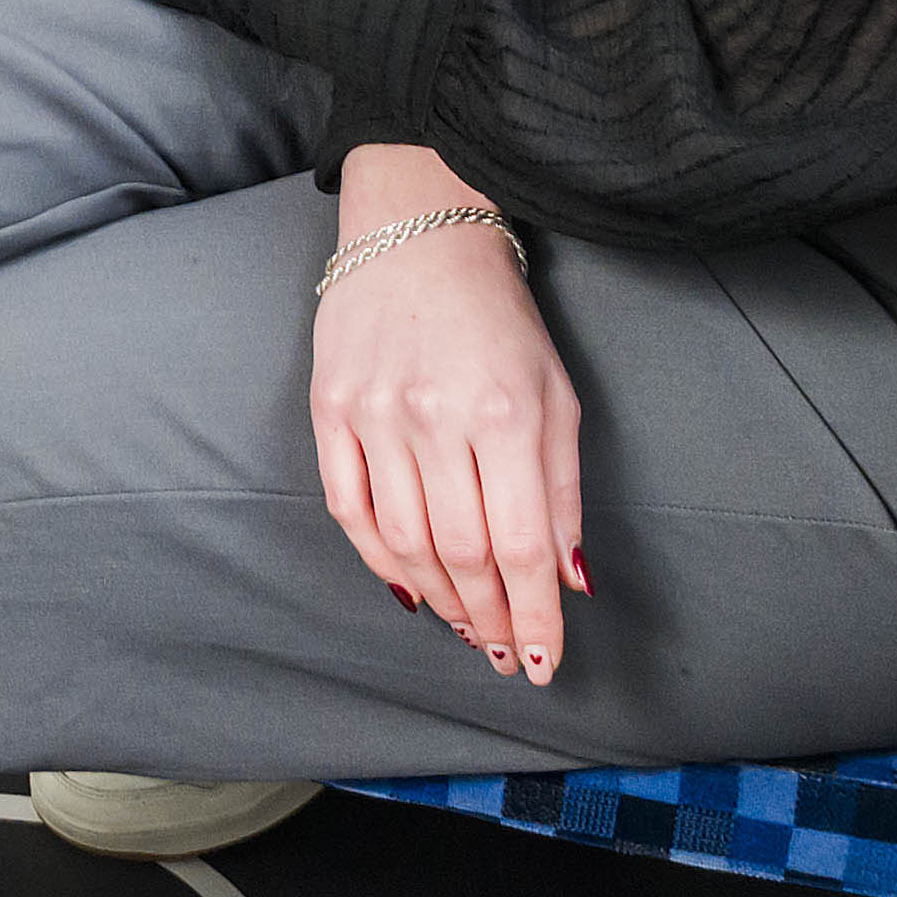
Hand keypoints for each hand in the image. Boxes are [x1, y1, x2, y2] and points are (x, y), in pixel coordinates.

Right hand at [309, 150, 581, 681]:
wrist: (417, 235)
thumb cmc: (500, 321)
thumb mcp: (557, 397)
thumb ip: (563, 492)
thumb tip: (568, 581)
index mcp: (505, 415)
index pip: (519, 546)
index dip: (534, 616)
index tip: (545, 661)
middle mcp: (434, 418)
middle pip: (462, 554)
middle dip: (491, 619)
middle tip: (509, 656)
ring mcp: (373, 415)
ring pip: (403, 542)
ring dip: (441, 600)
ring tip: (469, 629)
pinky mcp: (329, 409)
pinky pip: (348, 508)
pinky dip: (378, 560)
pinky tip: (409, 589)